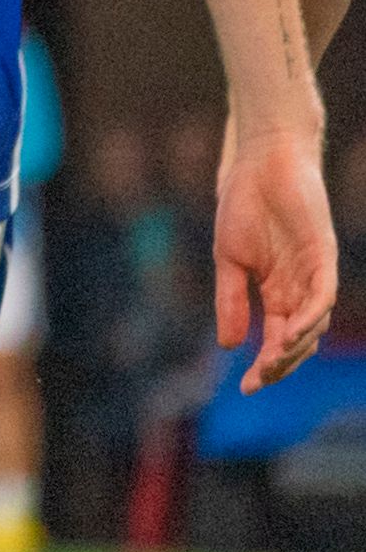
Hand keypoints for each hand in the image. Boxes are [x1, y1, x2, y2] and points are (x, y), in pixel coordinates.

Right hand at [213, 123, 338, 390]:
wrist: (258, 163)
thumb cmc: (242, 205)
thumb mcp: (229, 260)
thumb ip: (232, 300)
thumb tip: (229, 345)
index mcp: (276, 291)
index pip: (274, 339)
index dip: (264, 365)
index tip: (246, 388)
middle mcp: (299, 288)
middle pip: (298, 340)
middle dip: (280, 364)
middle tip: (258, 380)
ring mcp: (313, 274)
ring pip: (314, 324)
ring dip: (295, 347)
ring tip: (272, 361)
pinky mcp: (324, 257)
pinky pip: (323, 296)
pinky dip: (310, 318)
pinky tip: (289, 332)